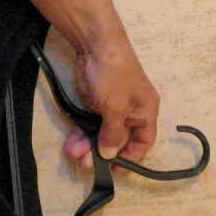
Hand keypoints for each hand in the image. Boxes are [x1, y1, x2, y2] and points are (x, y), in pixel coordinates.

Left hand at [62, 31, 159, 169]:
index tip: (115, 168)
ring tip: (74, 155)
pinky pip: (89, 126)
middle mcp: (130, 113)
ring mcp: (111, 109)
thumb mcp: (116, 108)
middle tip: (85, 163)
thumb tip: (109, 153)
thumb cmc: (114, 75)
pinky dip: (80, 136)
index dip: (131, 156)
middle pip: (118, 141)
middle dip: (101, 153)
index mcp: (145, 112)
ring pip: (100, 135)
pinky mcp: (95, 104)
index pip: (144, 141)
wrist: (95, 47)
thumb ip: (113, 133)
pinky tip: (70, 145)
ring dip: (87, 146)